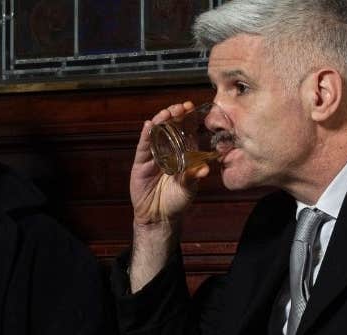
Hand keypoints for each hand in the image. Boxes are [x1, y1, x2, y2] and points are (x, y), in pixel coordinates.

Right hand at [130, 101, 210, 225]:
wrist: (159, 217)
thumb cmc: (177, 201)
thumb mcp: (188, 188)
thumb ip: (193, 177)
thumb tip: (205, 170)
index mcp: (183, 153)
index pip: (186, 130)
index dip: (188, 118)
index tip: (191, 107)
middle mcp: (168, 150)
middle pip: (171, 127)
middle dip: (175, 115)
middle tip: (180, 107)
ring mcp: (154, 155)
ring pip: (157, 133)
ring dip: (161, 121)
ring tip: (166, 113)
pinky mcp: (141, 163)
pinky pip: (144, 147)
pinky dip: (146, 135)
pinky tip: (149, 125)